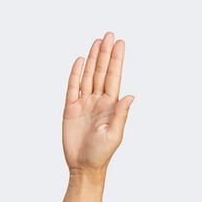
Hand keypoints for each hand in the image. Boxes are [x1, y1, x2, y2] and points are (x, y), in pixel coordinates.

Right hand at [63, 31, 134, 175]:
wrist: (83, 167)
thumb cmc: (101, 154)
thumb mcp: (114, 135)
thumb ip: (121, 114)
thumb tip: (131, 96)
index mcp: (110, 105)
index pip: (113, 77)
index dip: (116, 60)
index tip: (120, 43)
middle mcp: (98, 101)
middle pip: (101, 72)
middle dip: (105, 53)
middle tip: (109, 34)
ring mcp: (84, 103)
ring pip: (88, 76)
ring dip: (93, 59)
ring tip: (97, 41)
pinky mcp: (70, 109)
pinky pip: (72, 87)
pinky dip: (76, 73)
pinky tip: (80, 61)